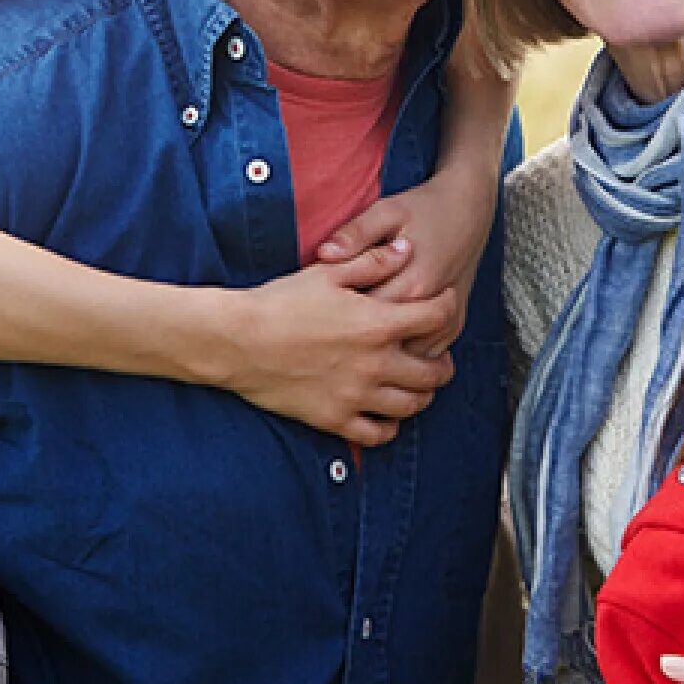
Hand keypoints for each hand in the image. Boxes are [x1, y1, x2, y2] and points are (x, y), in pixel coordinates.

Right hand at [215, 245, 456, 445]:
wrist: (237, 341)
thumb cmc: (280, 302)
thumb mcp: (327, 273)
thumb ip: (372, 261)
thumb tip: (407, 249)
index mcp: (378, 323)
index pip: (437, 317)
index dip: (446, 306)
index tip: (442, 303)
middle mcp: (375, 364)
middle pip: (434, 372)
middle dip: (443, 362)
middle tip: (438, 354)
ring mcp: (356, 396)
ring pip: (412, 405)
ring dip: (422, 394)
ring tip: (416, 383)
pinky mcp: (334, 419)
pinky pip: (378, 434)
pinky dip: (389, 426)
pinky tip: (385, 412)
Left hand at [317, 164, 498, 357]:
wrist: (469, 210)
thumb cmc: (424, 208)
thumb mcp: (387, 211)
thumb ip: (356, 233)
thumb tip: (324, 253)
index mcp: (410, 282)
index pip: (364, 316)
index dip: (338, 317)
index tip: (319, 311)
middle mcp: (430, 309)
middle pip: (385, 342)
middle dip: (356, 339)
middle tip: (332, 328)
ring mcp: (447, 321)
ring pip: (407, 354)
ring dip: (383, 350)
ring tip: (355, 337)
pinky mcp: (455, 325)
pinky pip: (426, 354)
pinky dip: (406, 352)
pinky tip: (386, 342)